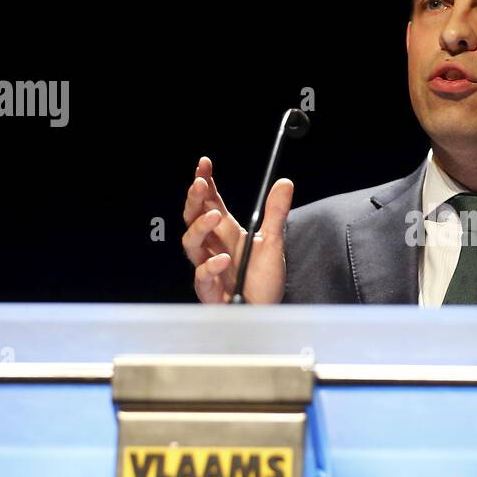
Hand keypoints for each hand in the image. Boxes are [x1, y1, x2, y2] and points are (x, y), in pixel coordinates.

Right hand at [182, 156, 292, 303]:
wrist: (268, 312)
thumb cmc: (264, 280)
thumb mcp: (273, 242)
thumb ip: (276, 213)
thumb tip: (285, 182)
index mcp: (225, 233)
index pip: (210, 203)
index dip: (205, 183)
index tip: (204, 164)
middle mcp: (212, 247)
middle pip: (193, 218)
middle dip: (195, 199)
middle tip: (201, 184)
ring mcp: (208, 268)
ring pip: (191, 244)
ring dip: (200, 227)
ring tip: (214, 216)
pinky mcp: (210, 291)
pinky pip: (202, 277)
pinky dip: (211, 267)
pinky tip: (223, 259)